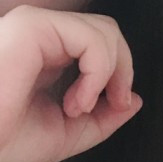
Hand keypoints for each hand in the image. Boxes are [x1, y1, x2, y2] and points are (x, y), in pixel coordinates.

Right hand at [0, 5, 141, 161]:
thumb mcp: (64, 134)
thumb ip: (101, 117)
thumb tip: (134, 100)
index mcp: (43, 57)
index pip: (98, 43)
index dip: (121, 71)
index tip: (118, 104)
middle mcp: (37, 37)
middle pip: (106, 30)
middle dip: (124, 67)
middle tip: (113, 101)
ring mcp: (31, 27)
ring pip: (103, 29)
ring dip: (108, 72)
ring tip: (78, 105)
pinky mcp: (28, 27)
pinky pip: (89, 35)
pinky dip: (98, 69)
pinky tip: (75, 100)